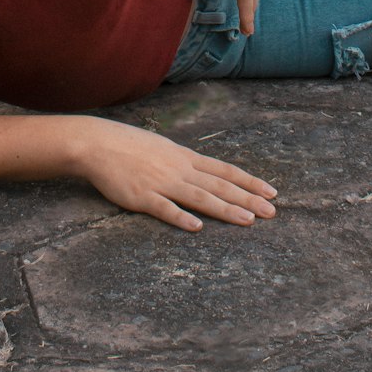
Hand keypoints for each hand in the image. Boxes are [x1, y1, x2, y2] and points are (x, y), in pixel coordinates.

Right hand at [80, 119, 277, 231]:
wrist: (99, 144)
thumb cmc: (129, 146)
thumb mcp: (163, 147)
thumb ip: (183, 161)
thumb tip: (201, 170)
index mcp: (185, 157)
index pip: (224, 170)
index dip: (248, 182)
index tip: (270, 191)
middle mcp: (179, 169)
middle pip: (219, 185)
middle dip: (248, 199)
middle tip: (272, 212)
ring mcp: (162, 183)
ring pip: (200, 197)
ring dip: (225, 209)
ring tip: (248, 221)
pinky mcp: (142, 197)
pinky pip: (165, 209)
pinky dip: (181, 218)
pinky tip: (197, 227)